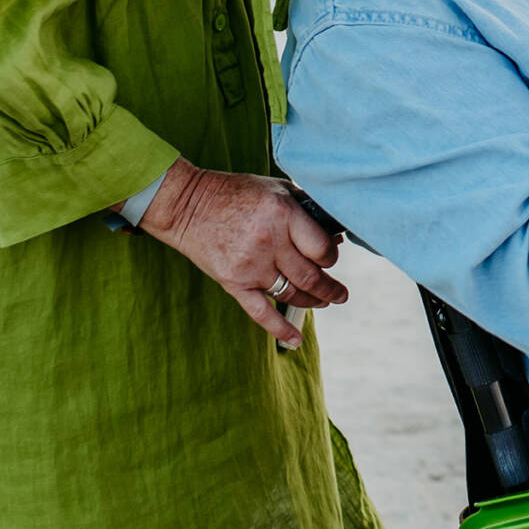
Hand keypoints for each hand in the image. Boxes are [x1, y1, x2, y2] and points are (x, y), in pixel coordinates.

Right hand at [137, 162, 346, 349]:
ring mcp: (251, 265)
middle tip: (341, 294)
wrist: (188, 204)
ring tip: (325, 302)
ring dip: (314, 301)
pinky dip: (281, 329)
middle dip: (331, 288)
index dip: (332, 257)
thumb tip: (335, 232)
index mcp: (283, 214)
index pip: (322, 248)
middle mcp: (269, 242)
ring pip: (292, 294)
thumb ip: (305, 208)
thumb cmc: (236, 193)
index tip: (332, 258)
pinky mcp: (234, 283)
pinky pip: (261, 313)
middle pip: (311, 276)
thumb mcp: (275, 188)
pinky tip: (296, 340)